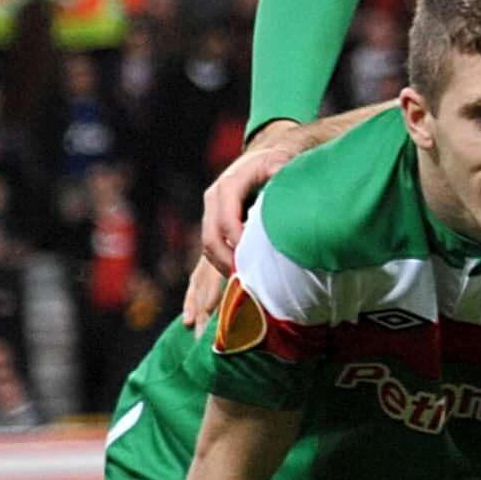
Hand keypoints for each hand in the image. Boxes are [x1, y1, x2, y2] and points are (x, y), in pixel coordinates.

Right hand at [188, 121, 322, 320]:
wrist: (271, 153)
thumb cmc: (283, 160)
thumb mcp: (284, 162)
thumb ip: (282, 175)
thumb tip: (288, 188)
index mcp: (228, 187)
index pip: (227, 221)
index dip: (237, 243)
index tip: (249, 265)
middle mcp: (214, 205)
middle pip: (211, 244)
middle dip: (222, 272)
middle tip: (236, 298)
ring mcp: (211, 221)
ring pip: (204, 260)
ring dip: (202, 293)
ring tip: (199, 326)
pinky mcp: (217, 236)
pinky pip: (202, 268)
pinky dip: (199, 294)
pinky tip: (192, 320)